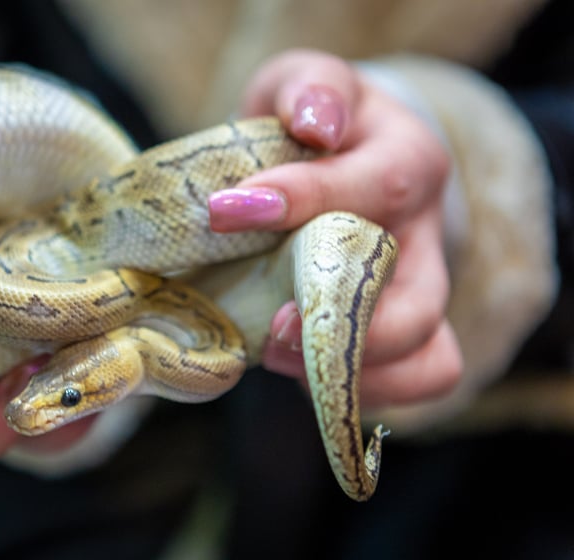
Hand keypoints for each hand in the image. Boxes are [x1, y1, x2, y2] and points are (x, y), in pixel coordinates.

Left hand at [208, 50, 461, 408]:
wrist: (338, 160)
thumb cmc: (313, 124)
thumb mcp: (307, 83)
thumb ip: (310, 89)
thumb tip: (314, 122)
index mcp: (408, 162)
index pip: (373, 189)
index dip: (303, 201)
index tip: (226, 210)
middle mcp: (426, 235)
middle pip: (416, 298)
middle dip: (337, 323)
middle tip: (269, 325)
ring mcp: (421, 291)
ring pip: (424, 352)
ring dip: (347, 369)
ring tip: (275, 355)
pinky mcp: (405, 335)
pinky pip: (414, 381)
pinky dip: (362, 390)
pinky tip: (298, 370)